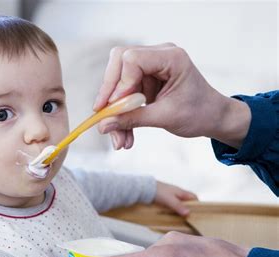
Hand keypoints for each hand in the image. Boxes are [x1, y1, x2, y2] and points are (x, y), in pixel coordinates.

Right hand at [95, 43, 250, 149]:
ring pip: (118, 83)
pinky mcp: (145, 79)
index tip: (113, 109)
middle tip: (104, 119)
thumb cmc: (200, 113)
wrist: (213, 118)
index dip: (119, 84)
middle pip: (119, 64)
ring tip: (119, 140)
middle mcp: (159, 56)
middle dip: (109, 94)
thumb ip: (133, 119)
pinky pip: (124, 93)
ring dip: (115, 111)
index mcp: (171, 57)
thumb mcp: (165, 118)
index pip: (132, 60)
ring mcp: (151, 67)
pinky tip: (124, 135)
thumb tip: (103, 125)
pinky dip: (122, 114)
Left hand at [154, 181, 197, 215]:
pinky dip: (174, 210)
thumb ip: (178, 206)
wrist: (145, 188)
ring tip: (182, 219)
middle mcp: (177, 193)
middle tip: (190, 218)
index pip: (194, 197)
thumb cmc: (158, 192)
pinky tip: (172, 215)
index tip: (198, 213)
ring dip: (180, 210)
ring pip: (179, 204)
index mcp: (181, 192)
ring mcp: (171, 196)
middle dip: (189, 209)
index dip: (197, 204)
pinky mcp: (164, 199)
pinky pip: (172, 205)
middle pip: (187, 202)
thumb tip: (188, 213)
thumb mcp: (169, 200)